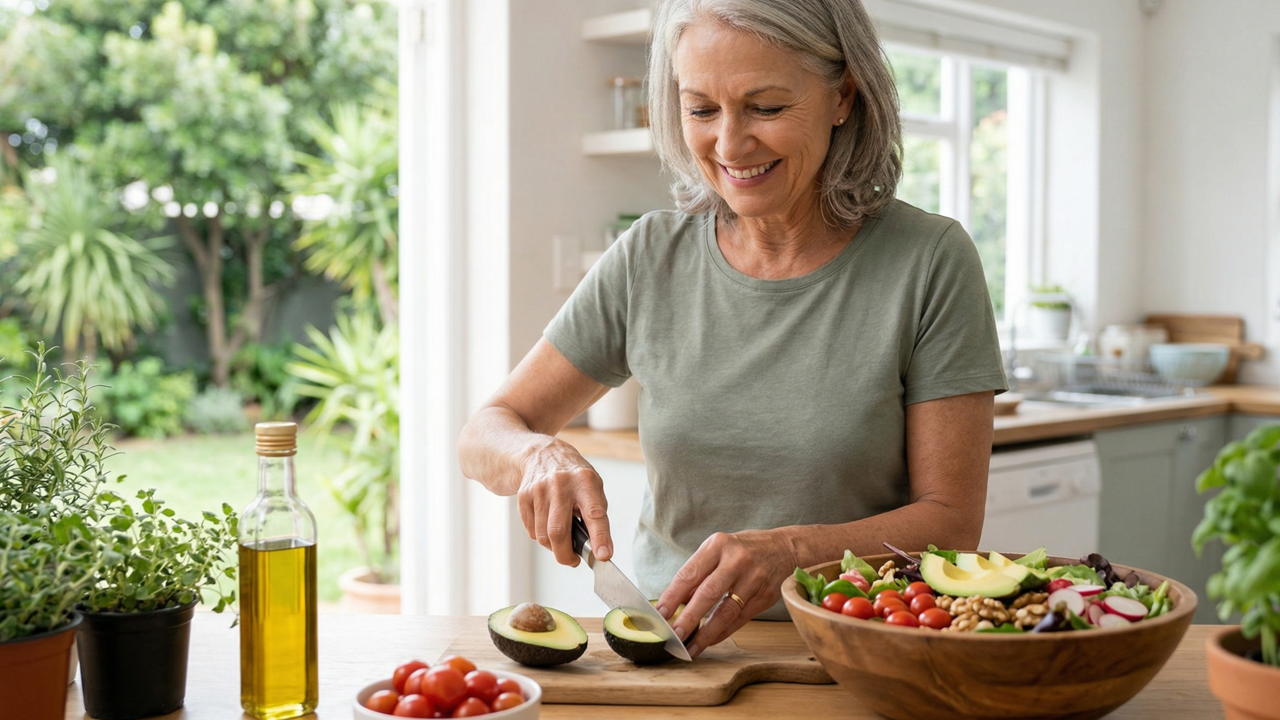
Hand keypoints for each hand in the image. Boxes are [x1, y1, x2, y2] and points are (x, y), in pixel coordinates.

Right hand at [517, 440, 612, 565]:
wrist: (543, 454)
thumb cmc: (574, 477)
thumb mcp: (593, 488)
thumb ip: (595, 516)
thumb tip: (596, 549)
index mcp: (585, 481)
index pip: (594, 513)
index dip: (600, 537)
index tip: (603, 556)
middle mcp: (561, 484)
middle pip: (558, 531)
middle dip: (566, 555)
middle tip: (573, 561)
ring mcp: (539, 490)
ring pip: (543, 535)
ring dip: (554, 547)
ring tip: (562, 541)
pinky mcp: (524, 496)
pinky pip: (532, 531)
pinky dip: (542, 537)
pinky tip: (548, 527)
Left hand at [656, 529, 796, 657]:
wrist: (785, 548)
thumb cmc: (743, 550)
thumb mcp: (718, 551)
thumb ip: (699, 574)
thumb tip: (676, 603)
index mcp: (718, 545)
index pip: (689, 574)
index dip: (672, 596)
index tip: (659, 614)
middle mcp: (736, 560)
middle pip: (707, 593)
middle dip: (688, 618)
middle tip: (673, 635)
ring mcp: (753, 578)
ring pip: (726, 611)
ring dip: (706, 633)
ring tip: (691, 646)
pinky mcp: (765, 595)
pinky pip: (740, 619)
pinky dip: (723, 632)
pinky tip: (710, 640)